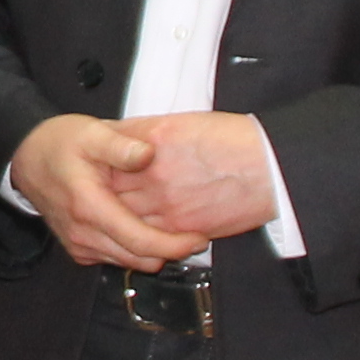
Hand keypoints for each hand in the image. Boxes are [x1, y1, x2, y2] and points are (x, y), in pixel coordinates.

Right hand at [11, 114, 204, 269]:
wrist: (26, 157)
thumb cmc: (59, 143)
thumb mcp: (92, 133)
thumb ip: (122, 145)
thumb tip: (149, 154)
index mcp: (90, 207)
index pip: (141, 241)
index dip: (175, 245)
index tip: (199, 238)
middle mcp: (83, 234)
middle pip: (139, 259)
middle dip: (171, 250)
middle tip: (194, 232)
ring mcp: (80, 245)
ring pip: (129, 263)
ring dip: (154, 251)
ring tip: (172, 229)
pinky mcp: (79, 249)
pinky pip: (115, 258)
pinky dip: (135, 250)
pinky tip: (143, 227)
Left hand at [107, 112, 277, 239]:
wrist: (270, 167)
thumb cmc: (235, 141)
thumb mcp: (184, 122)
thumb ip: (146, 133)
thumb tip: (124, 140)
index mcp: (152, 141)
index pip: (106, 154)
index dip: (95, 162)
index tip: (89, 166)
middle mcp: (153, 173)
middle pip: (107, 188)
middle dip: (99, 192)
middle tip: (91, 194)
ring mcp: (165, 203)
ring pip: (122, 217)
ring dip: (115, 218)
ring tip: (109, 217)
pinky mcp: (181, 228)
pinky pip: (147, 237)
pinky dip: (138, 235)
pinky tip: (135, 232)